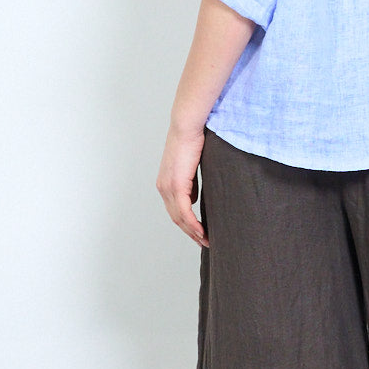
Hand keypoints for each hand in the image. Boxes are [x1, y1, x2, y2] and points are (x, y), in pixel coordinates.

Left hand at [157, 124, 208, 247]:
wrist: (187, 126)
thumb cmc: (192, 140)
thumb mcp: (190, 166)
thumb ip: (190, 183)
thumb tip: (193, 199)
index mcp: (165, 183)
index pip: (174, 210)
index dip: (185, 224)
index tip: (198, 232)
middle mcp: (163, 188)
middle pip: (175, 218)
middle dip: (189, 232)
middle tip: (203, 242)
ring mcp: (168, 187)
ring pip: (179, 218)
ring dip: (192, 232)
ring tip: (206, 241)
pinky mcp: (176, 185)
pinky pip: (184, 212)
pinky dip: (193, 225)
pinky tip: (202, 232)